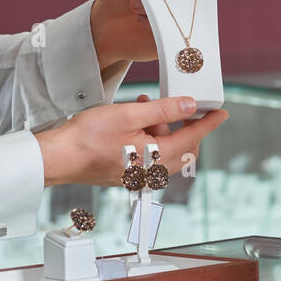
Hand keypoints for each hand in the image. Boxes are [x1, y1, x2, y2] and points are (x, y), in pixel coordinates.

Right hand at [34, 93, 227, 186]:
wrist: (59, 157)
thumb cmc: (87, 137)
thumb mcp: (130, 114)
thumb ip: (164, 110)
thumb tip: (189, 106)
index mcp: (156, 158)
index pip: (192, 138)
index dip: (208, 124)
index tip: (221, 114)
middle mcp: (151, 173)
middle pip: (183, 148)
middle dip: (182, 125)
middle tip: (175, 104)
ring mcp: (138, 176)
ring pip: (166, 151)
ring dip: (162, 128)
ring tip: (144, 106)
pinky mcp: (127, 174)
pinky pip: (150, 156)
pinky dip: (149, 137)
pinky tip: (135, 121)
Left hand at [89, 0, 232, 68]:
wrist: (101, 25)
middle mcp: (181, 4)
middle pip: (197, 0)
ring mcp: (176, 24)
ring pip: (178, 16)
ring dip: (155, 8)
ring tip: (134, 5)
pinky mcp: (167, 42)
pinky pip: (168, 34)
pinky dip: (150, 24)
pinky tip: (138, 20)